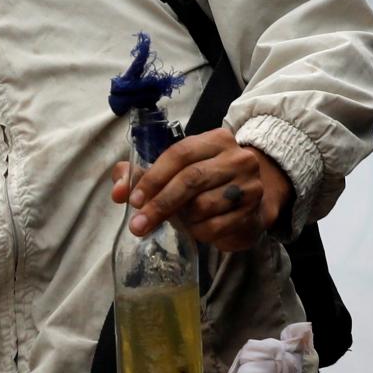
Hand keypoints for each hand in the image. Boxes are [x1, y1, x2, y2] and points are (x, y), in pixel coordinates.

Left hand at [108, 126, 288, 252]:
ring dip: (182, 219)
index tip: (134, 200)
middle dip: (160, 204)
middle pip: (191, 179)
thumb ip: (140, 175)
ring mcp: (250, 185)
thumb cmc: (204, 183)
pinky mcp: (255, 211)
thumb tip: (117, 192)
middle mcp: (237, 158)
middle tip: (138, 225)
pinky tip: (196, 229)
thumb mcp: (173, 171)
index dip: (154, 177)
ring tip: (178, 220)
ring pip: (203, 205)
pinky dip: (198, 232)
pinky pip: (216, 226)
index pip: (180, 153)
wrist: (250, 200)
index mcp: (215, 140)